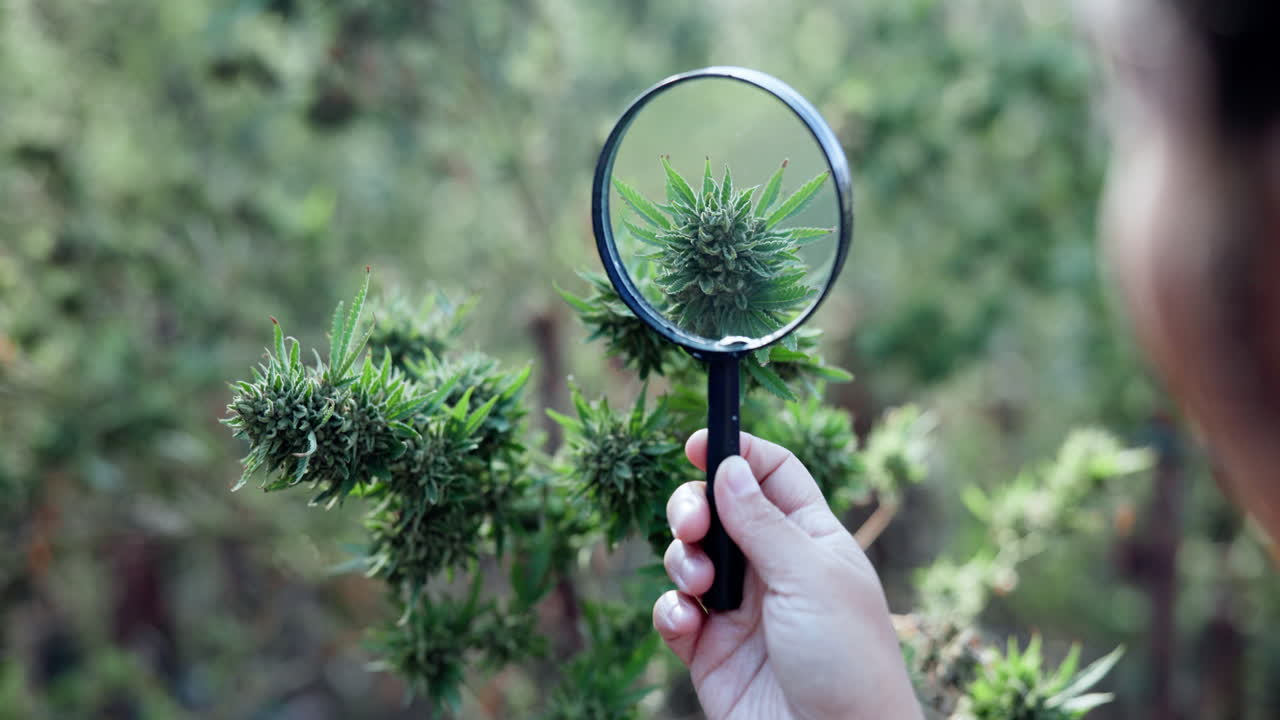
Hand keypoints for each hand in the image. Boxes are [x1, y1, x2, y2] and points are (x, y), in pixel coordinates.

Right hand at [653, 430, 920, 719]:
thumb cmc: (846, 660)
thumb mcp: (809, 577)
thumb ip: (762, 522)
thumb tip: (729, 465)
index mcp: (811, 539)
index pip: (773, 475)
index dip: (738, 452)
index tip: (697, 443)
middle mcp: (773, 568)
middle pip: (718, 510)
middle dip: (693, 507)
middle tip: (691, 525)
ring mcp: (740, 610)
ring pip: (689, 558)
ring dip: (682, 560)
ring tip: (700, 587)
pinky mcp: (711, 651)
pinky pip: (674, 613)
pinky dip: (670, 610)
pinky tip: (684, 620)